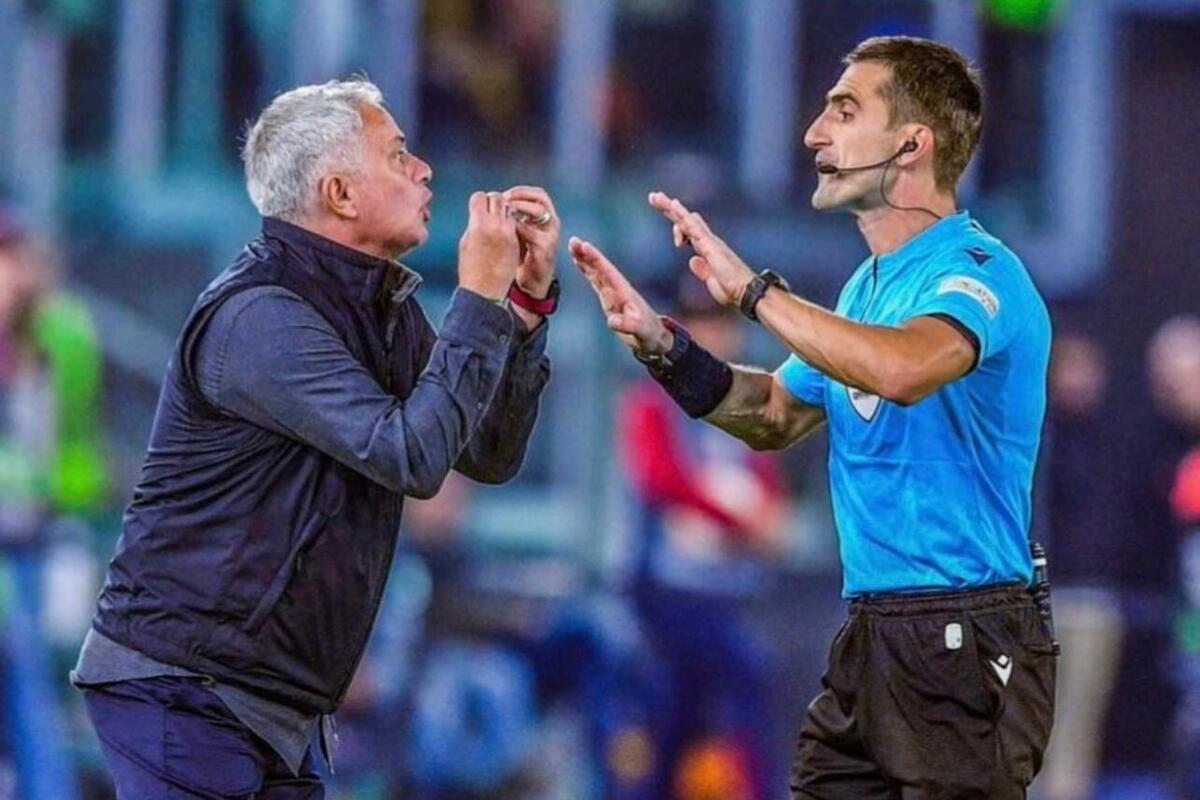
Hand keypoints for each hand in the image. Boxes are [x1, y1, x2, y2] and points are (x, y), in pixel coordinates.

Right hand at [458, 192, 519, 299]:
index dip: (478, 201)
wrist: (485, 290)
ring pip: (509, 208)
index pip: (480, 197)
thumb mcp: (466, 242)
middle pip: (497, 198)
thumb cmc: (470, 268)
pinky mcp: (516, 241)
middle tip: (491, 210)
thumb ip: (474, 224)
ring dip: (504, 210)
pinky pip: (514, 223)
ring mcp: (507, 233)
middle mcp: (494, 225)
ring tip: (499, 219)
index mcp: (478, 224)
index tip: (479, 207)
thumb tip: (480, 213)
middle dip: (493, 201)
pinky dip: (510, 222)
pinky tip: (505, 230)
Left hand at [504, 185, 559, 296]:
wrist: (531, 281)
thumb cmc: (521, 256)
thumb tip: (492, 201)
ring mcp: (551, 235)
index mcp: (544, 217)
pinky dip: (519, 229)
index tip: (503, 195)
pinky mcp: (546, 249)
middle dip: (521, 196)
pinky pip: (533, 233)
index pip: (537, 194)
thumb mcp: (515, 232)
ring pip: (540, 212)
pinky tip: (508, 231)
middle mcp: (551, 223)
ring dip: (521, 208)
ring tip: (506, 213)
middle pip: (541, 198)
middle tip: (505, 200)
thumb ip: (510, 217)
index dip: (520, 191)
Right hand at [569, 237, 673, 353]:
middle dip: (587, 255)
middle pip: (600, 268)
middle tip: (573, 240)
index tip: (585, 246)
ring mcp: (612, 292)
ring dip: (584, 259)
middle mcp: (617, 289)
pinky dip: (586, 270)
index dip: (596, 259)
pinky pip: (595, 280)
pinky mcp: (608, 298)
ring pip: (596, 271)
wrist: (653, 336)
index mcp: (624, 292)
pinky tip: (578, 261)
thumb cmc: (648, 333)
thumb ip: (628, 324)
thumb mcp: (640, 330)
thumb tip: (612, 321)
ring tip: (572, 245)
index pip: (608, 272)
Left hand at [648, 191, 755, 306]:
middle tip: (654, 197)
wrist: (744, 291)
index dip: (676, 222)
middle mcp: (708, 240)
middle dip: (669, 209)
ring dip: (670, 207)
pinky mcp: (709, 243)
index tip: (665, 212)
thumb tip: (692, 261)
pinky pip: (692, 225)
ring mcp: (709, 240)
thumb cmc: (732, 289)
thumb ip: (702, 270)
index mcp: (707, 249)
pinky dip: (682, 214)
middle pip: (685, 220)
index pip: (689, 230)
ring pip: (686, 219)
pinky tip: (673, 205)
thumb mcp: (711, 280)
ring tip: (655, 197)